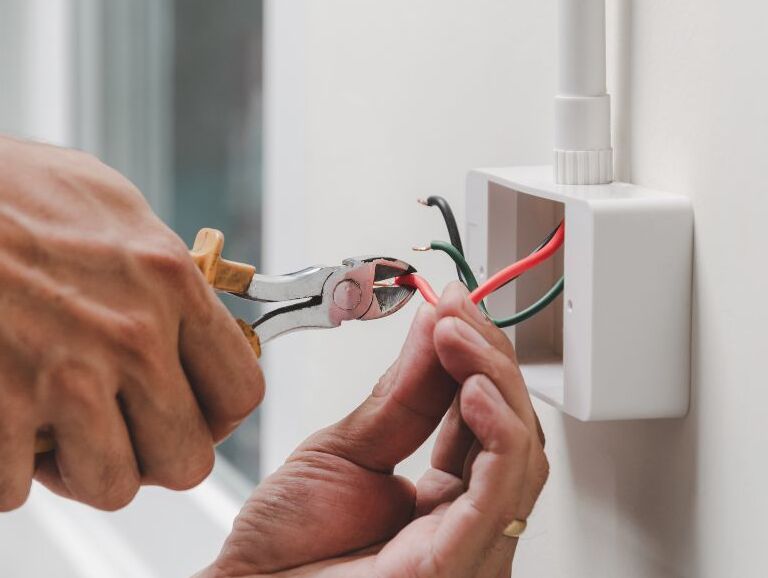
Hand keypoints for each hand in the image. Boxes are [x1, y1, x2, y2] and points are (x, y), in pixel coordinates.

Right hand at [0, 136, 264, 510]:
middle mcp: (132, 337)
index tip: (194, 411)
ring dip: (85, 467)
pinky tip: (6, 424)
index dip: (217, 415)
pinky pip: (18, 488)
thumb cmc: (12, 191)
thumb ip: (164, 273)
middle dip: (154, 454)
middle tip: (123, 428)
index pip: (239, 393)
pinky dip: (10, 470)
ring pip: (111, 487)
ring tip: (61, 429)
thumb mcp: (116, 210)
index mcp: (172, 285)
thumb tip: (192, 313)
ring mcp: (66, 377)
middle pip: (186, 459)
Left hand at [203, 283, 547, 577]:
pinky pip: (497, 499)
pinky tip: (475, 391)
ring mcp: (468, 547)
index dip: (479, 360)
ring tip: (459, 339)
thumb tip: (438, 326)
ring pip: (520, 460)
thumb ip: (403, 394)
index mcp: (443, 499)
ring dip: (497, 385)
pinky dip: (497, 437)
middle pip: (514, 434)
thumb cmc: (286, 543)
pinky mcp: (455, 566)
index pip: (488, 420)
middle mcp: (466, 523)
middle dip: (492, 363)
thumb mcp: (349, 446)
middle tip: (457, 316)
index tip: (454, 309)